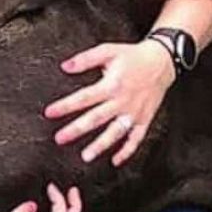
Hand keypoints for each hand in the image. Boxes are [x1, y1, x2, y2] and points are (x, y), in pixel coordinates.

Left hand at [43, 40, 174, 165]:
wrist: (162, 61)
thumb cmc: (133, 57)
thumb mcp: (108, 51)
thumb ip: (85, 59)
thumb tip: (65, 66)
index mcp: (111, 85)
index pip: (84, 97)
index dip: (65, 106)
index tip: (50, 113)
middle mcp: (122, 101)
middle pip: (96, 118)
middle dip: (77, 129)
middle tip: (60, 139)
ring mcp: (134, 112)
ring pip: (115, 132)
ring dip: (101, 145)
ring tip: (86, 156)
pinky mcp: (144, 119)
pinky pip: (136, 138)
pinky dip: (127, 151)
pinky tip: (116, 160)